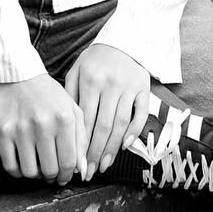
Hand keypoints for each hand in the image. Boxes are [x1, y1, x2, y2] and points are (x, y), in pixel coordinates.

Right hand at [0, 73, 88, 184]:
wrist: (17, 75)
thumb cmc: (48, 94)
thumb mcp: (72, 109)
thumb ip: (81, 138)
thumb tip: (82, 168)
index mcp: (65, 119)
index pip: (70, 162)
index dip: (68, 176)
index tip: (64, 177)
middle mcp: (44, 125)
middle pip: (50, 170)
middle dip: (52, 177)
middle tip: (51, 174)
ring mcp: (21, 129)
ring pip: (30, 172)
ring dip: (35, 175)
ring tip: (37, 168)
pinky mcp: (3, 132)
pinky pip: (10, 166)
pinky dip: (17, 172)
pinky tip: (22, 165)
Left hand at [65, 43, 150, 178]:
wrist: (124, 40)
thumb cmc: (95, 60)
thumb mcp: (76, 71)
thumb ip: (70, 96)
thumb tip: (68, 130)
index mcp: (90, 80)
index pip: (85, 120)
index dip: (81, 144)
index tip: (77, 162)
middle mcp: (110, 85)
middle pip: (103, 126)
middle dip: (96, 152)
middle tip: (91, 172)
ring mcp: (129, 87)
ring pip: (121, 124)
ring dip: (112, 148)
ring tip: (105, 165)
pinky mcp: (144, 88)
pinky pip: (141, 113)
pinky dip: (134, 130)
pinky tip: (124, 145)